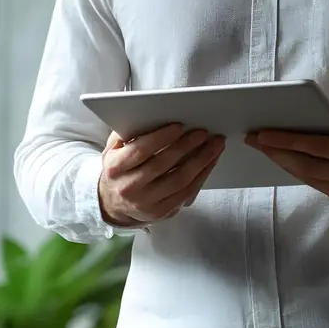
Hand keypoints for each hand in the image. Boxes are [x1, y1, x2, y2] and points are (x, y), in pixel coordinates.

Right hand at [98, 123, 224, 225]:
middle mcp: (129, 188)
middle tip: (203, 132)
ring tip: (215, 145)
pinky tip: (211, 161)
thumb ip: (126, 133)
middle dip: (186, 146)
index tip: (180, 126)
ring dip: (201, 161)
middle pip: (162, 165)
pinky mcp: (162, 212)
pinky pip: (187, 193)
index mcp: (115, 168)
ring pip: (179, 180)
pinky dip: (202, 175)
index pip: (140, 151)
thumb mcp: (113, 149)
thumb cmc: (119, 169)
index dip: (161, 138)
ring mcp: (146, 203)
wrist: (113, 204)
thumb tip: (151, 115)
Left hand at [244, 105, 328, 209]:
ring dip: (282, 163)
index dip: (289, 141)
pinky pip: (315, 185)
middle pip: (307, 165)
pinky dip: (296, 172)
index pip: (319, 147)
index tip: (265, 133)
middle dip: (277, 152)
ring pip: (308, 177)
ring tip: (263, 149)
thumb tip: (321, 115)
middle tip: (253, 140)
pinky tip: (282, 161)